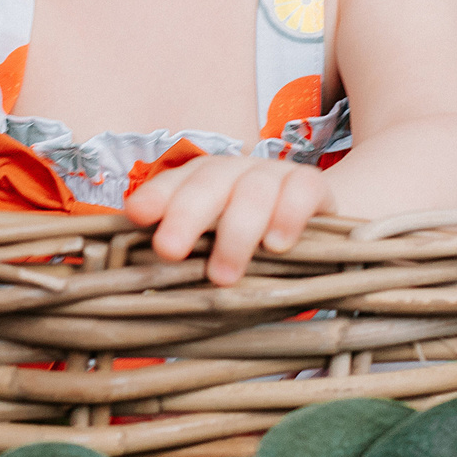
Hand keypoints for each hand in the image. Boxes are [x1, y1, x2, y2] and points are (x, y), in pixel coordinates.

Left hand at [125, 155, 332, 285]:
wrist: (319, 228)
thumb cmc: (253, 244)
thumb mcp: (215, 247)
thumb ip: (188, 256)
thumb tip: (145, 285)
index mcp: (203, 181)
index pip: (174, 182)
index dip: (156, 196)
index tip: (137, 215)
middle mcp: (235, 171)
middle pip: (208, 183)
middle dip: (185, 215)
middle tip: (169, 250)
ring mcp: (274, 175)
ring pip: (253, 190)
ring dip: (236, 233)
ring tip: (223, 277)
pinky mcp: (313, 184)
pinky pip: (301, 192)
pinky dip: (288, 217)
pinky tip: (277, 246)